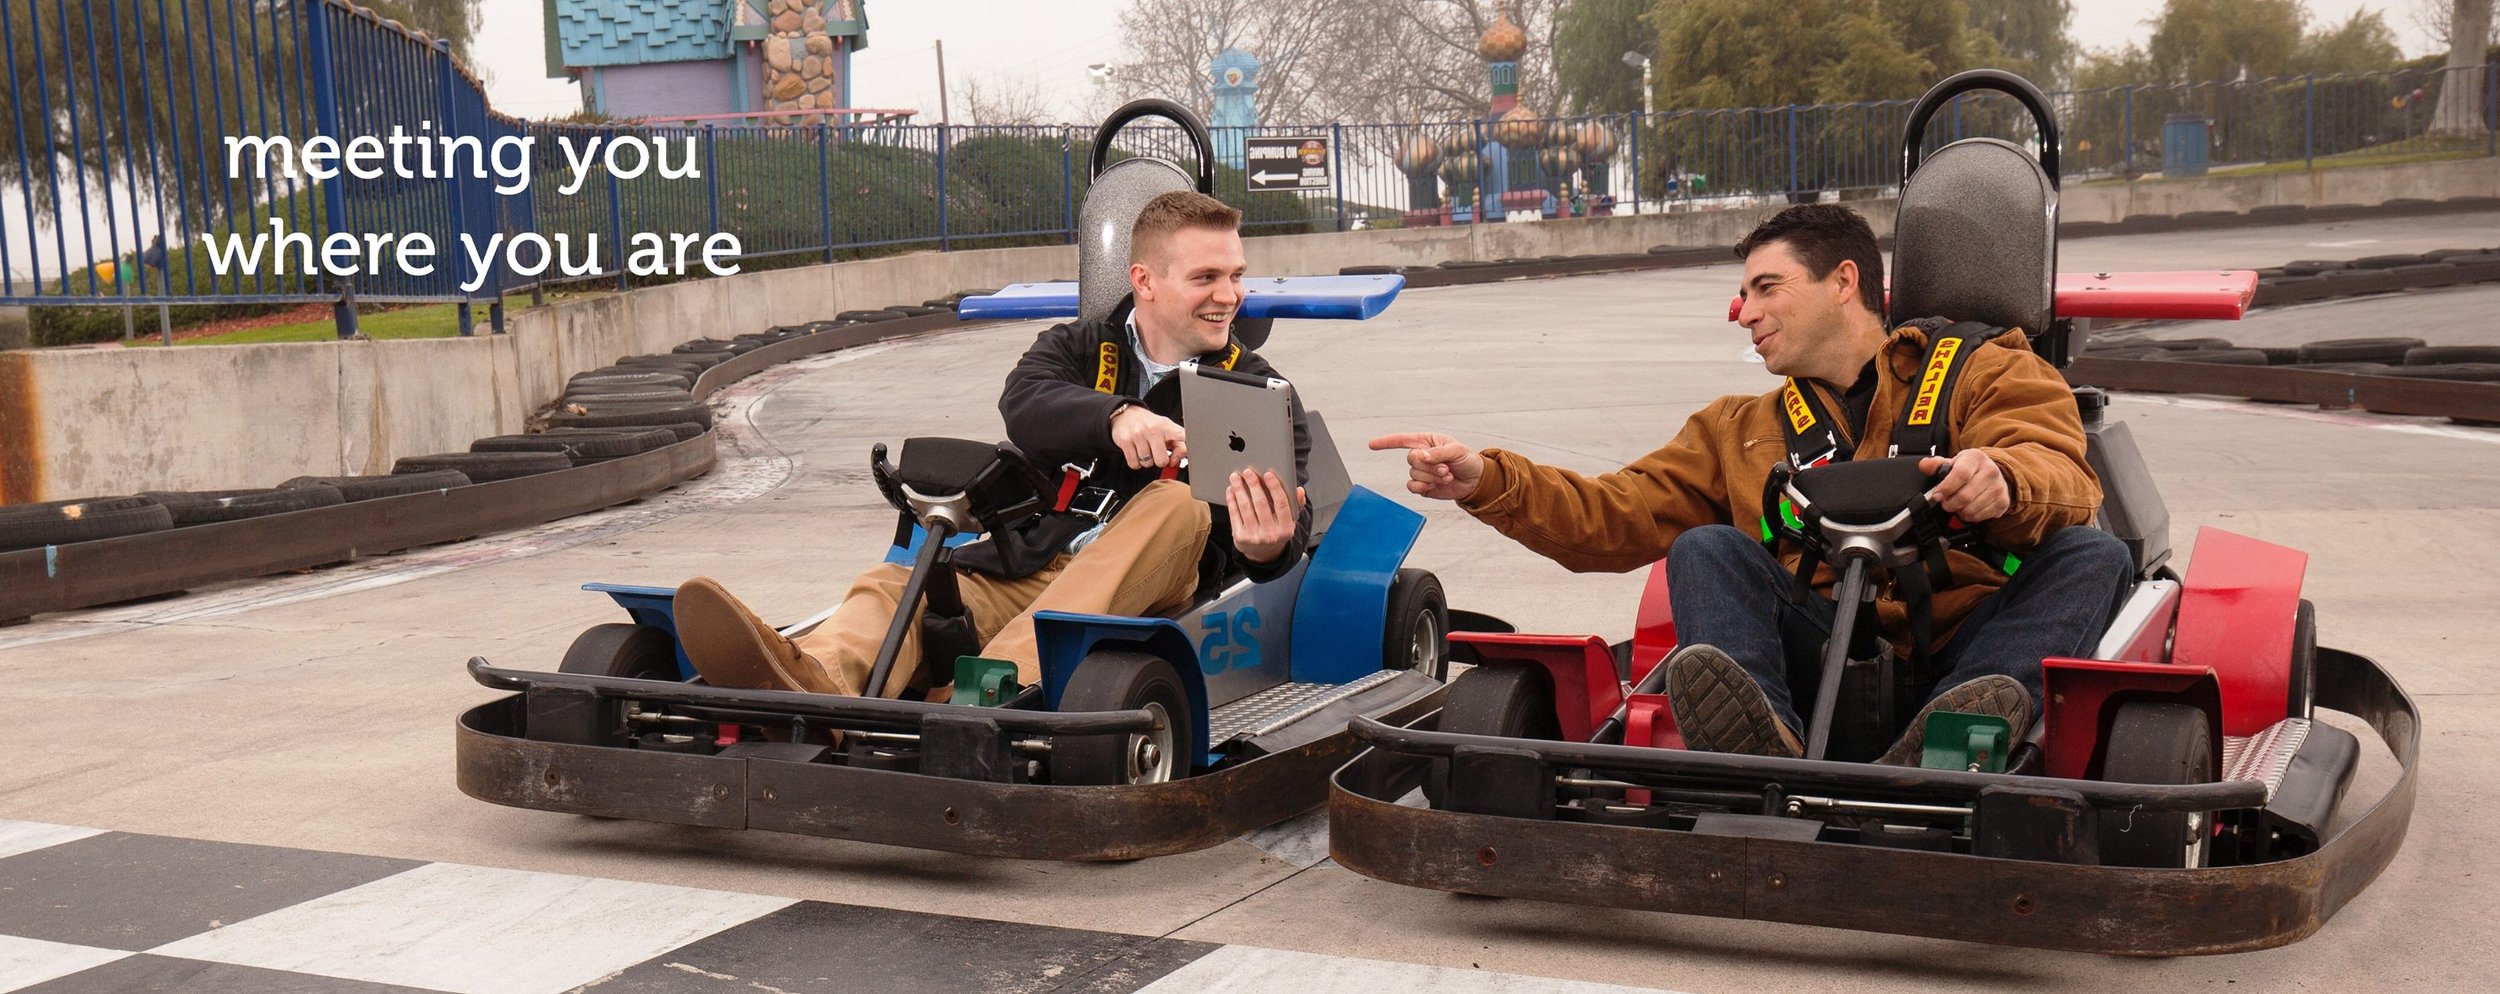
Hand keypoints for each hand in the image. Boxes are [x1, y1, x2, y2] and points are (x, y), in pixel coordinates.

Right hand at [1109, 405, 1186, 469]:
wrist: (1127, 414)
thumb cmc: (1151, 425)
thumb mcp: (1168, 430)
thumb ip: (1179, 446)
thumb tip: (1175, 462)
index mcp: (1167, 426)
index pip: (1182, 437)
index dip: (1185, 448)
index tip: (1188, 451)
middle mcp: (1153, 429)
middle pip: (1162, 460)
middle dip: (1160, 461)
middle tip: (1157, 453)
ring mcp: (1138, 435)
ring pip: (1147, 463)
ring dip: (1147, 462)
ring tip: (1146, 451)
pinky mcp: (1125, 441)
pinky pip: (1134, 464)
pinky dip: (1136, 463)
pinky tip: (1137, 454)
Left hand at [1226, 469, 1302, 563]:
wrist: (1263, 554)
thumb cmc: (1277, 531)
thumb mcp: (1289, 521)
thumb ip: (1295, 505)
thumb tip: (1299, 490)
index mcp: (1286, 529)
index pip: (1282, 504)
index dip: (1275, 487)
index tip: (1268, 474)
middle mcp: (1271, 534)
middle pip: (1261, 504)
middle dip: (1253, 485)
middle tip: (1248, 472)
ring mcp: (1254, 537)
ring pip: (1246, 508)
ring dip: (1239, 490)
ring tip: (1236, 477)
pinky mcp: (1240, 537)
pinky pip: (1235, 514)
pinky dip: (1232, 500)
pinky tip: (1231, 490)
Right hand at [1368, 432, 1482, 501]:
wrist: (1476, 481)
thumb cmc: (1468, 460)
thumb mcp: (1456, 451)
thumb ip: (1437, 453)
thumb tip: (1420, 456)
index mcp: (1427, 442)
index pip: (1402, 440)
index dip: (1386, 442)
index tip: (1372, 444)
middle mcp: (1422, 456)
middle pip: (1411, 460)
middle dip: (1429, 466)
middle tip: (1445, 468)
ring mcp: (1422, 472)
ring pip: (1414, 475)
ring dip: (1432, 477)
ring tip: (1446, 475)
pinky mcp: (1423, 486)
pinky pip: (1413, 487)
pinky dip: (1424, 487)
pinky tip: (1436, 486)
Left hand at [1920, 450, 2009, 522]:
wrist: (1993, 473)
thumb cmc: (1969, 469)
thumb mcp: (1953, 462)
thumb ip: (1936, 464)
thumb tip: (1924, 465)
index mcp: (1976, 458)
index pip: (1961, 474)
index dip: (1946, 488)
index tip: (1937, 495)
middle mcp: (1990, 471)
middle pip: (1965, 495)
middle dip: (1950, 504)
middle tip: (1945, 503)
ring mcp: (1999, 487)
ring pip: (1972, 509)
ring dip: (1959, 511)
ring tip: (1956, 505)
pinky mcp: (2003, 502)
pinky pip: (1981, 516)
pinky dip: (1969, 517)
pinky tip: (1967, 509)